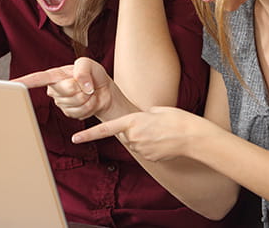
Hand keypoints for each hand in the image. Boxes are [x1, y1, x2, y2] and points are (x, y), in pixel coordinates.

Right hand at [13, 57, 126, 119]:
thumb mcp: (89, 64)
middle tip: (86, 84)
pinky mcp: (69, 113)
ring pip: (74, 103)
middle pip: (66, 90)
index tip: (11, 84)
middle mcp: (55, 89)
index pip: (36, 79)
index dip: (24, 82)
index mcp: (55, 76)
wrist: (104, 91)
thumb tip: (81, 85)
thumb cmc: (93, 75)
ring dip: (86, 98)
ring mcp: (61, 103)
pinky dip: (89, 107)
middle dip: (80, 87)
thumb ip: (83, 70)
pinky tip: (88, 102)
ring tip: (88, 93)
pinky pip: (79, 113)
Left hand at [71, 106, 219, 161]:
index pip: (105, 129)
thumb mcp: (156, 110)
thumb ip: (140, 116)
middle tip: (153, 125)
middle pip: (126, 134)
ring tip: (161, 133)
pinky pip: (145, 151)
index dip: (89, 134)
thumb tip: (135, 124)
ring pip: (136, 143)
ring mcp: (141, 149)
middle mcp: (133, 137)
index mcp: (132, 121)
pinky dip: (152, 147)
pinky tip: (164, 143)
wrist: (193, 138)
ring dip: (144, 138)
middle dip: (134, 130)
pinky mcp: (149, 158)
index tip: (75, 139)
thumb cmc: (177, 119)